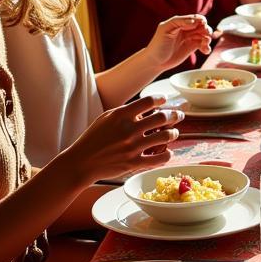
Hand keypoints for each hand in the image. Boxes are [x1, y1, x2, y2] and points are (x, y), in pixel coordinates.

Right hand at [57, 95, 181, 183]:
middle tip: (179, 115)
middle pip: (162, 117)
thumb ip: (126, 111)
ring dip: (173, 133)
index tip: (164, 100)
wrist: (81, 162)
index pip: (149, 101)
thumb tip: (147, 107)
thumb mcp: (106, 118)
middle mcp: (129, 129)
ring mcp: (132, 147)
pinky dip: (168, 154)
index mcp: (121, 115)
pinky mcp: (134, 163)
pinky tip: (167, 152)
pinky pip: (160, 158)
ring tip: (173, 133)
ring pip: (165, 136)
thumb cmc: (94, 138)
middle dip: (175, 115)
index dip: (161, 98)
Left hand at [145, 14, 213, 69]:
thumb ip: (178, 22)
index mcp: (179, 22)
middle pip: (201, 26)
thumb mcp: (165, 29)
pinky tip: (205, 51)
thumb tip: (194, 21)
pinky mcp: (192, 47)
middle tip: (207, 35)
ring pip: (204, 35)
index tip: (203, 24)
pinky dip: (206, 47)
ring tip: (205, 45)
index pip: (193, 18)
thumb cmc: (157, 45)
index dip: (200, 20)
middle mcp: (185, 29)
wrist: (155, 62)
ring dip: (207, 39)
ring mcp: (189, 38)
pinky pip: (203, 45)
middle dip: (206, 29)